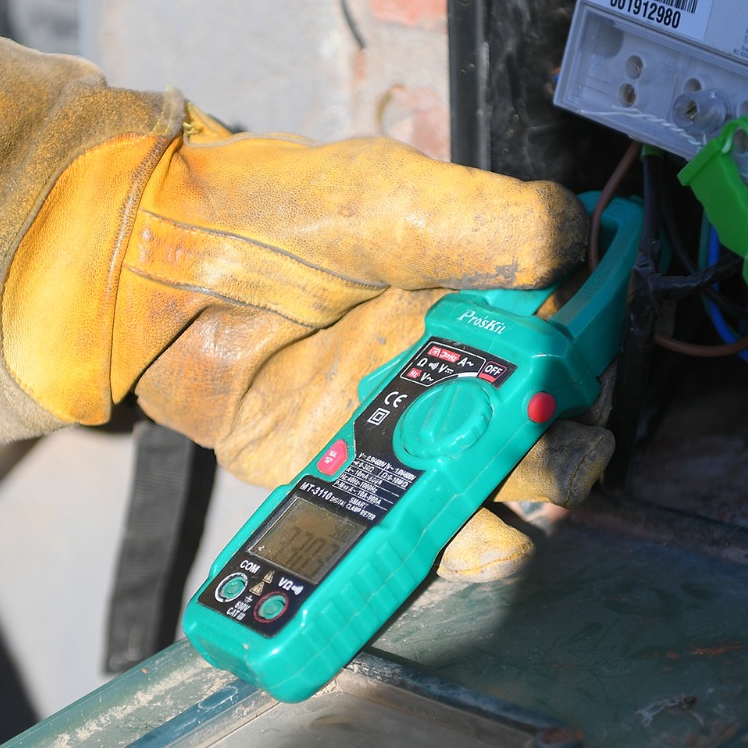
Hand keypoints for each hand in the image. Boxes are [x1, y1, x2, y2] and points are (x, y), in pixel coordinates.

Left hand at [5, 108, 612, 580]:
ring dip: (513, 510)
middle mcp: (455, 374)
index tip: (575, 367)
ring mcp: (406, 436)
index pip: (571, 350)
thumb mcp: (392, 197)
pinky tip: (444, 535)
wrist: (159, 274)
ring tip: (493, 494)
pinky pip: (415, 536)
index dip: (587, 366)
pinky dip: (441, 550)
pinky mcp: (355, 485)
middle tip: (535, 434)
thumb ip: (495, 223)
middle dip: (563, 450)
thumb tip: (589, 251)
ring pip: (497, 502)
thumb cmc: (272, 215)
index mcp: (478, 303)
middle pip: (551, 440)